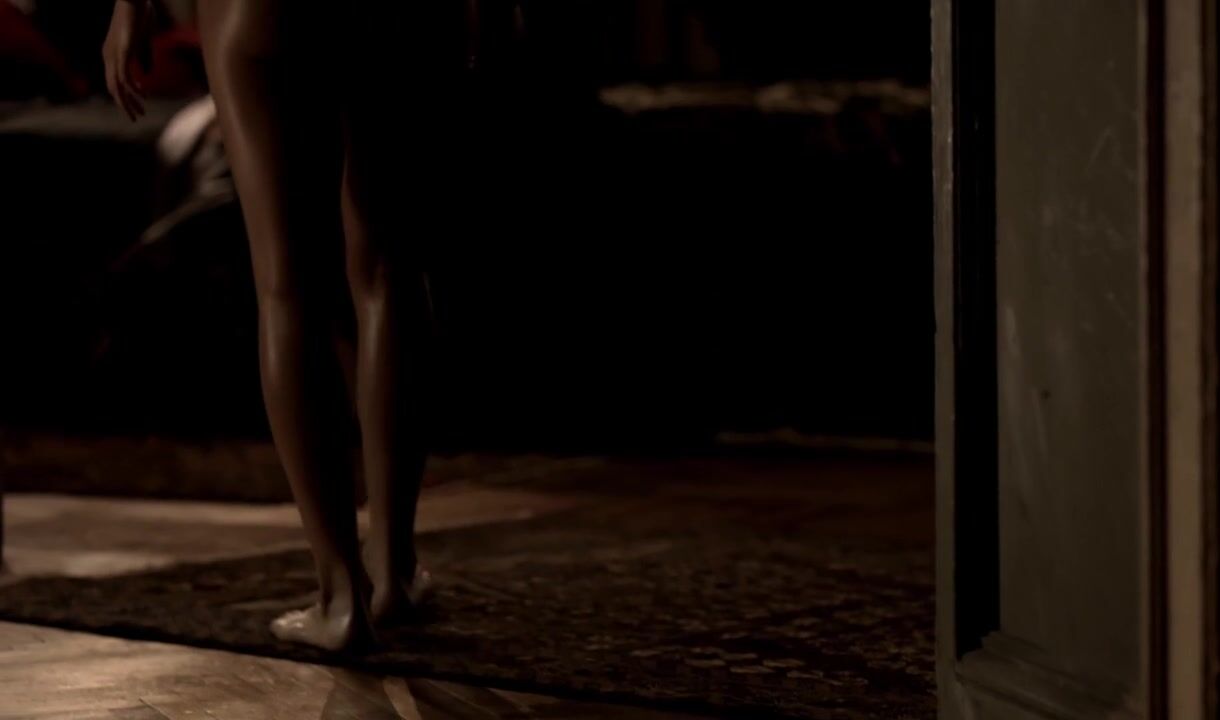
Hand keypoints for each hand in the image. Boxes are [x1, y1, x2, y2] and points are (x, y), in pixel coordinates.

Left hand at [102, 0, 153, 121]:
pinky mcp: (121, 53)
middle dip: (125, 105)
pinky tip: (143, 95)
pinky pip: (123, 77)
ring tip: (139, 113)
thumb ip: (142, 59)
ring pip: (117, 87)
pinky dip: (133, 89)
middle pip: (114, 88)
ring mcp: (113, 55)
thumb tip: (146, 73)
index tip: (141, 106)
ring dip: (128, 102)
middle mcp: (109, 57)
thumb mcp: (141, 42)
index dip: (126, 97)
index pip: (115, 82)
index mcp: (112, 55)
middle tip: (136, 118)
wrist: (132, 1)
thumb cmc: (139, 17)